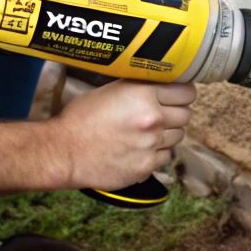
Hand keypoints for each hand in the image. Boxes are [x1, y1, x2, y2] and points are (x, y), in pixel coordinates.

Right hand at [52, 81, 196, 191]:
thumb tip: (161, 85)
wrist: (63, 152)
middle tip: (160, 115)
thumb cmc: (79, 119)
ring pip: (179, 136)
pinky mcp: (147, 165)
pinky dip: (157, 153)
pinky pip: (167, 156)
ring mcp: (151, 144)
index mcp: (142, 93)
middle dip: (175, 114)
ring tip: (146, 133)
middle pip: (186, 115)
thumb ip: (138, 88)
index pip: (186, 92)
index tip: (177, 97)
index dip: (182, 94)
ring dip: (167, 134)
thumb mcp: (109, 91)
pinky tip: (140, 149)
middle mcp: (152, 117)